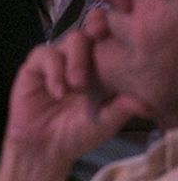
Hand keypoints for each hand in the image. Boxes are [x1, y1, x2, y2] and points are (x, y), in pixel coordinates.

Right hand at [1, 23, 148, 180]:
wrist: (44, 147)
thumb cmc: (77, 135)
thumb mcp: (104, 125)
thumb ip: (121, 110)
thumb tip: (145, 103)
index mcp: (103, 70)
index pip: (110, 42)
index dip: (116, 32)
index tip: (123, 38)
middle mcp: (81, 60)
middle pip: (91, 33)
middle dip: (95, 44)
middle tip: (97, 69)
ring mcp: (59, 61)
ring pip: (70, 40)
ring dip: (76, 60)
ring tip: (77, 86)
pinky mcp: (35, 66)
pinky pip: (44, 54)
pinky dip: (53, 71)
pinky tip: (58, 92)